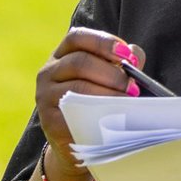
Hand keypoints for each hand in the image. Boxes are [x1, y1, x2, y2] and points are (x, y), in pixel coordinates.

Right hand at [36, 28, 145, 177]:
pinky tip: (113, 116)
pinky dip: (96, 112)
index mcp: (62, 56)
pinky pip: (73, 112)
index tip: (126, 55)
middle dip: (111, 72)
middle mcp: (49, 72)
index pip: (77, 38)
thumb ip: (121, 63)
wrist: (77, 143)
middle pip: (79, 62)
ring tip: (128, 101)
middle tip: (133, 86)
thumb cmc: (96, 104)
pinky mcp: (48, 119)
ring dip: (108, 93)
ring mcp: (45, 95)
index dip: (103, 42)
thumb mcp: (106, 80)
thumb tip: (135, 53)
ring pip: (77, 87)